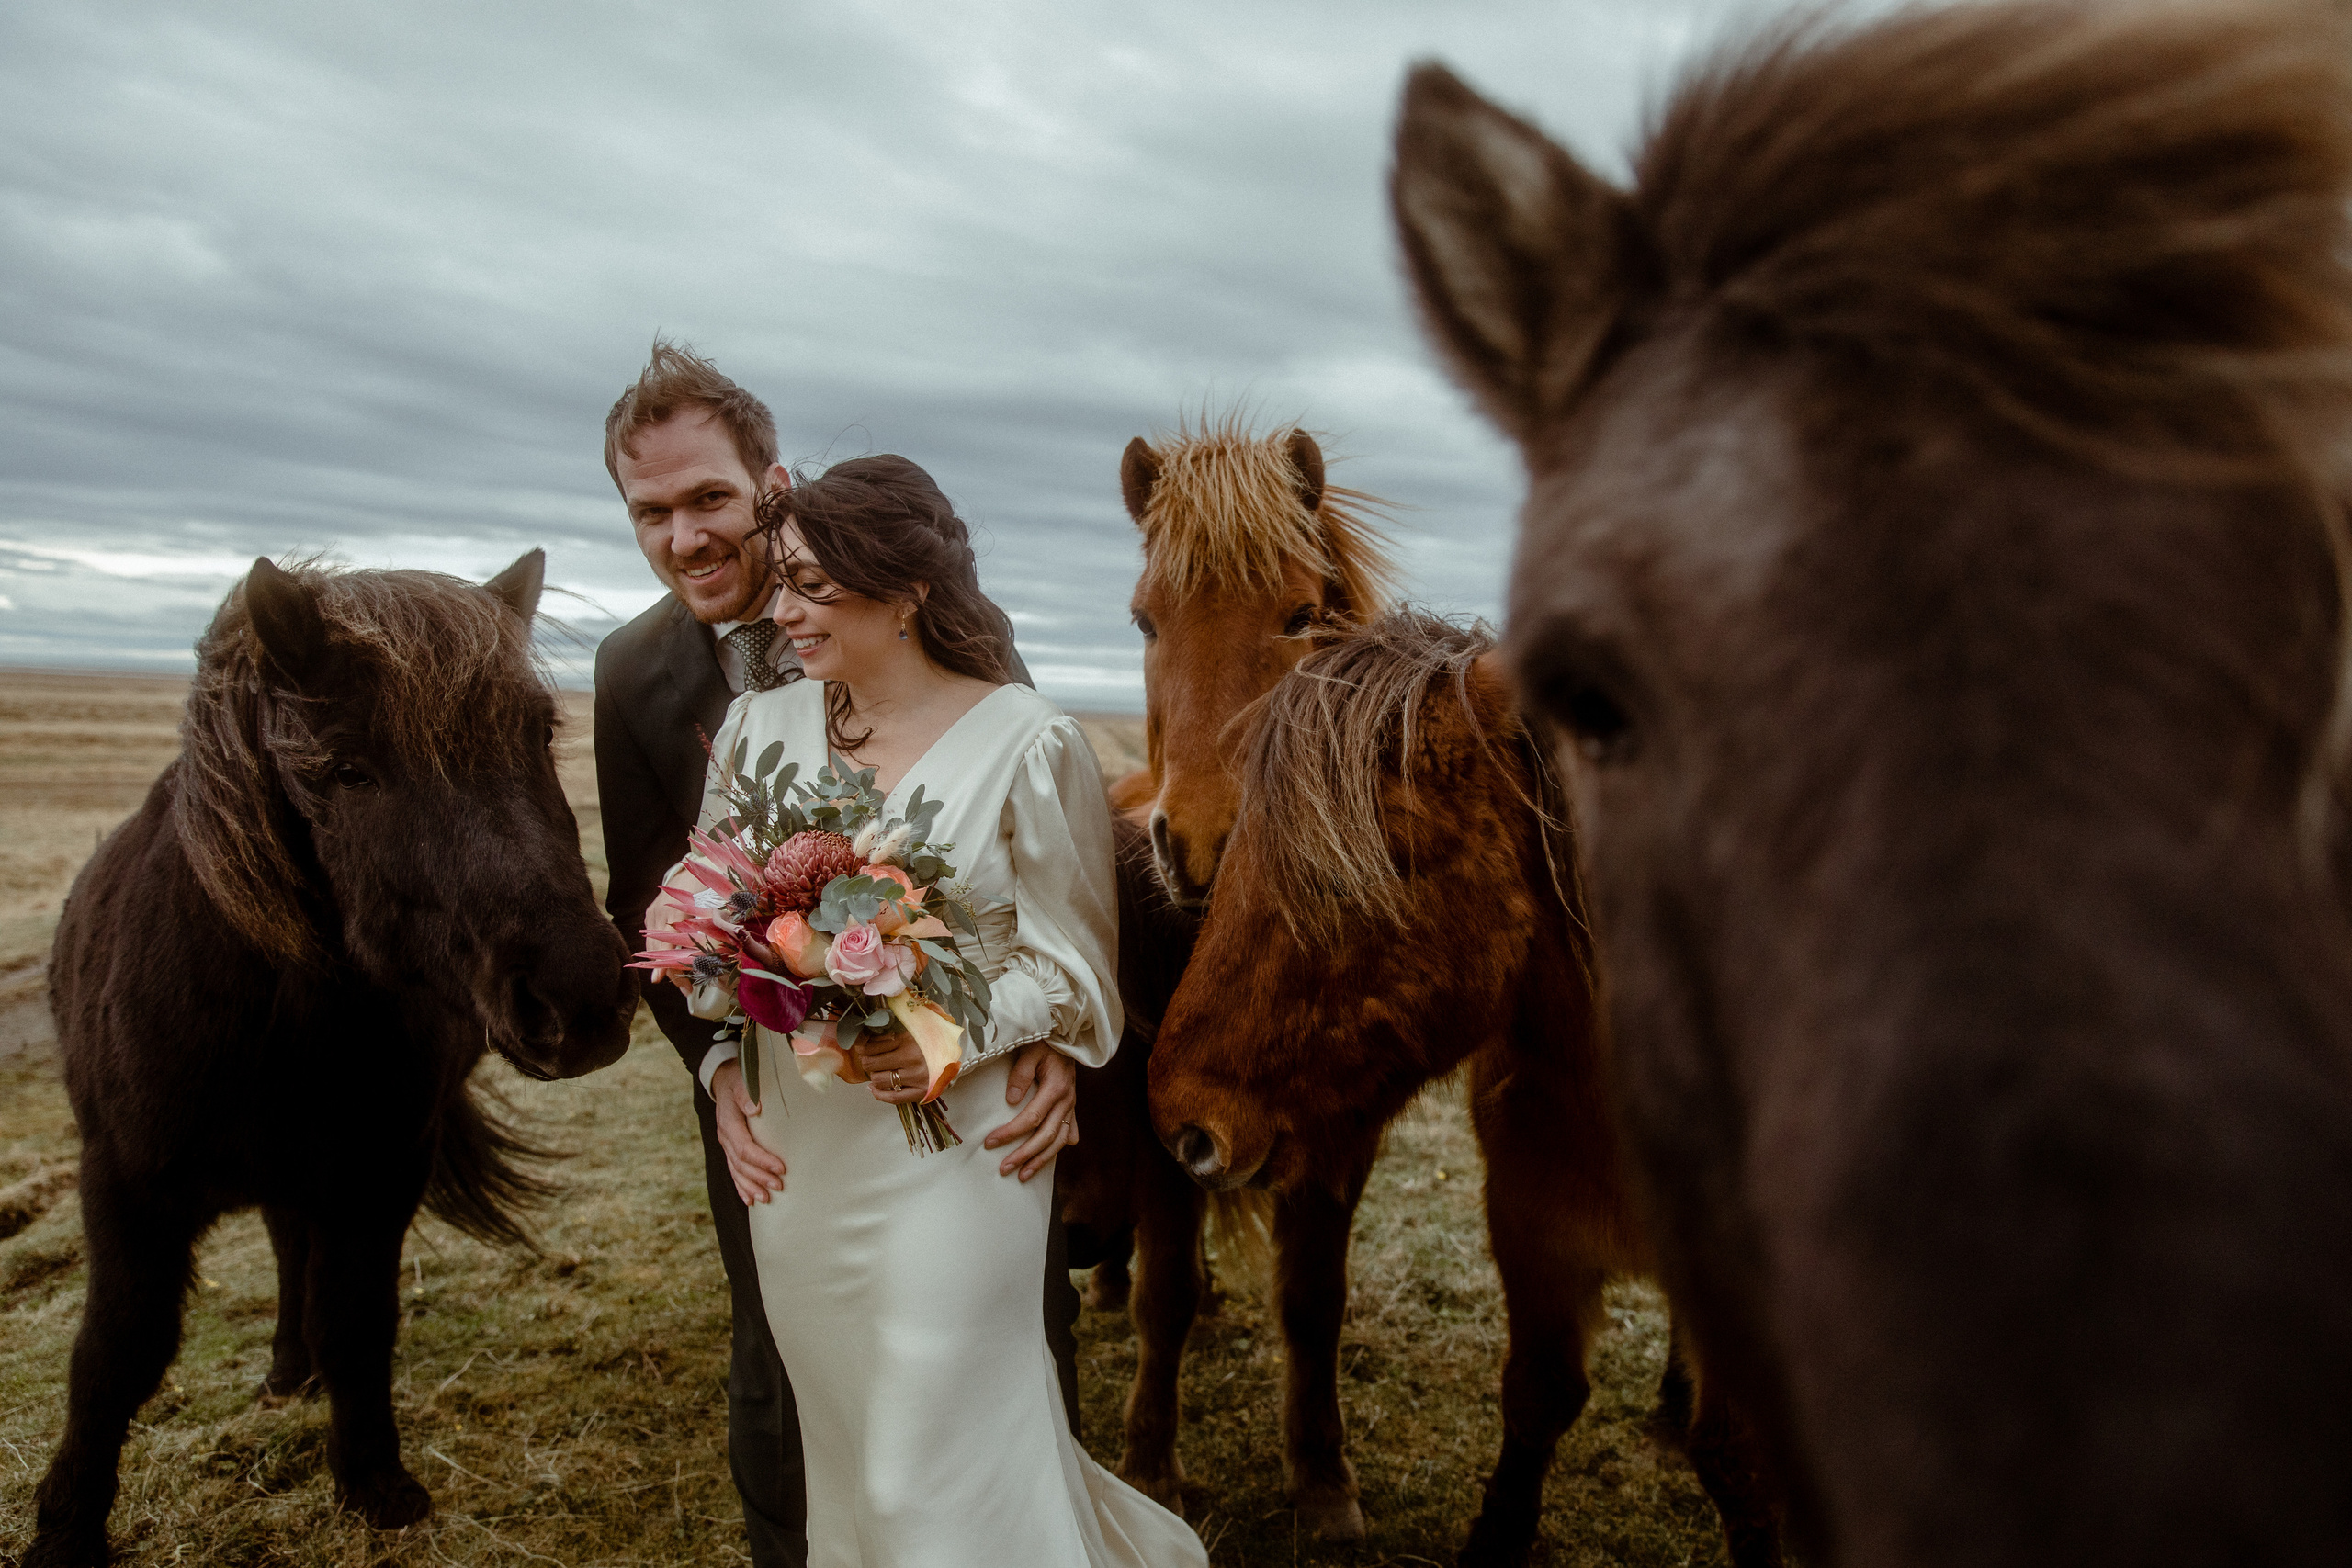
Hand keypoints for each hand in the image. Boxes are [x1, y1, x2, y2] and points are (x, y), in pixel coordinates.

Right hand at [712, 1060, 786, 1205]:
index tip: (781, 1168)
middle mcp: (725, 1136)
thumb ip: (746, 1093)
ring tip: (766, 1199)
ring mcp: (725, 1144)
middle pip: (741, 1163)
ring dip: (750, 1186)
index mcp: (729, 1123)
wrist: (722, 1079)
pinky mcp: (729, 1147)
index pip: (745, 1147)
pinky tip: (749, 1199)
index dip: (762, 1160)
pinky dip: (741, 1186)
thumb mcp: (741, 1080)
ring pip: (736, 1171)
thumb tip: (754, 1108)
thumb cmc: (737, 1079)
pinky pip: (733, 1170)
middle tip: (779, 1186)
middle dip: (760, 1177)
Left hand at [853, 1030, 931, 1106]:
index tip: (862, 1048)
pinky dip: (878, 1094)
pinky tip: (873, 1089)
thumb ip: (890, 1032)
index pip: (873, 1046)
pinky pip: (892, 1098)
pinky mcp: (920, 1093)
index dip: (863, 1048)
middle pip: (871, 1063)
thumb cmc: (931, 1042)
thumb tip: (862, 1039)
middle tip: (869, 1060)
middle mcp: (911, 1059)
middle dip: (867, 1062)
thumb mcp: (913, 1031)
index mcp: (909, 1040)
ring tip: (879, 1071)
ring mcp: (916, 1077)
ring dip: (874, 1076)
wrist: (955, 1057)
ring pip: (879, 1080)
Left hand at [984, 1041, 1075, 1182]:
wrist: (1067, 1036)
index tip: (990, 1143)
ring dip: (1041, 1160)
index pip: (1031, 1118)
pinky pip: (1068, 1133)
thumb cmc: (1044, 1043)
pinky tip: (1049, 1159)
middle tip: (1004, 1168)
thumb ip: (1021, 1074)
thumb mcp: (1030, 1052)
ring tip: (1023, 1176)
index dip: (1010, 1133)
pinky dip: (1059, 1148)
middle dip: (1024, 1155)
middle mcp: (1066, 1101)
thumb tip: (1011, 1100)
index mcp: (1056, 1088)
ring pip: (1058, 1141)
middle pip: (1045, 1136)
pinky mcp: (1071, 1107)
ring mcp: (1071, 1106)